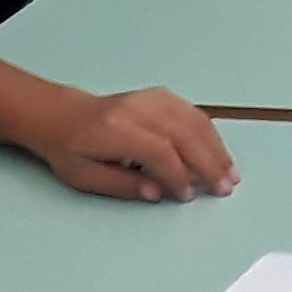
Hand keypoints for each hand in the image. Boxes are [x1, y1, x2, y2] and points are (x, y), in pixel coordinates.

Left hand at [33, 85, 235, 202]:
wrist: (61, 116)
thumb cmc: (70, 149)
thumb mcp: (84, 177)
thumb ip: (122, 185)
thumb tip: (158, 193)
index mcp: (115, 130)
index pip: (159, 150)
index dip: (178, 174)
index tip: (188, 195)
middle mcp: (136, 110)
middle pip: (184, 134)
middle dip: (209, 163)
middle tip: (224, 187)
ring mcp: (150, 99)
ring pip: (194, 120)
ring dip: (216, 148)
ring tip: (230, 172)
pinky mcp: (159, 96)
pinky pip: (192, 112)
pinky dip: (209, 133)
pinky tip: (217, 150)